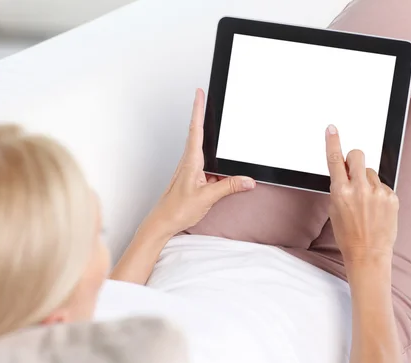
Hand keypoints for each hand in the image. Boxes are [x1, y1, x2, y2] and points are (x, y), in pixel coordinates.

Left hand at [152, 89, 255, 235]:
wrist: (163, 222)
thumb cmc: (177, 209)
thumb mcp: (207, 197)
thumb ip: (229, 187)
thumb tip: (248, 180)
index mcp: (191, 161)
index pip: (195, 129)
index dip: (198, 109)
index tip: (200, 93)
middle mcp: (189, 161)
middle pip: (199, 133)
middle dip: (203, 115)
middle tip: (207, 98)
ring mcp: (190, 169)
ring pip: (205, 151)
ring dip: (211, 142)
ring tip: (217, 135)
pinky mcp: (193, 178)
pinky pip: (208, 165)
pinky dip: (216, 164)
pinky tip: (223, 173)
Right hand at [324, 124, 398, 276]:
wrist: (369, 253)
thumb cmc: (348, 235)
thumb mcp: (334, 209)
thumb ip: (339, 187)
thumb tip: (343, 171)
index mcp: (341, 192)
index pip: (335, 160)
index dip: (333, 142)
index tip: (332, 130)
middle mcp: (360, 189)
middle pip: (357, 156)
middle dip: (353, 159)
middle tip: (352, 170)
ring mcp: (378, 192)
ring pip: (370, 172)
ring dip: (366, 181)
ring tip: (366, 202)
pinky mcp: (392, 197)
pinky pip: (382, 185)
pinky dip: (378, 192)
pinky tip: (376, 208)